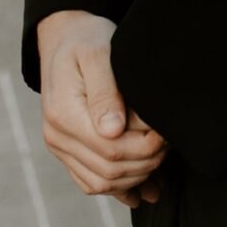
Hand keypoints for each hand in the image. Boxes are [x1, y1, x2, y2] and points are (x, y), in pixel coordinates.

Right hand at [36, 9, 167, 199]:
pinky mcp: (67, 152)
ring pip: (102, 183)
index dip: (146, 147)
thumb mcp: (98, 54)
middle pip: (109, 170)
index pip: (111, 149)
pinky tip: (146, 187)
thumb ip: (105, 91)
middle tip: (170, 142)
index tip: (167, 131)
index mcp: (63, 114)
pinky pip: (92, 182)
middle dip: (147, 162)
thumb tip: (113, 131)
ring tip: (162, 158)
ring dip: (137, 177)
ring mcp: (60, 147)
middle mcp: (56, 136)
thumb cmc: (87, 40)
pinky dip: (121, 188)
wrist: (65, 38)